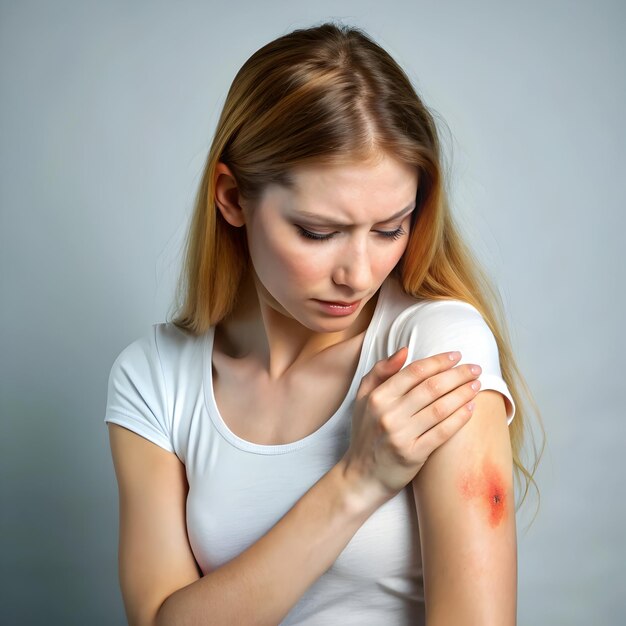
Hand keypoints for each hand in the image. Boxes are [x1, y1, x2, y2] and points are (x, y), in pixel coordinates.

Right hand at [340, 347, 481, 505]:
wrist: (362, 476)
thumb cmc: (366, 433)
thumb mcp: (363, 398)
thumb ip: (380, 371)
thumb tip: (405, 350)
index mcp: (378, 397)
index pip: (414, 372)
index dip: (438, 361)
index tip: (456, 355)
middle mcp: (388, 414)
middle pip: (431, 387)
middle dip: (457, 375)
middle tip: (475, 368)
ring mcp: (401, 436)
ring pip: (440, 408)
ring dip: (463, 394)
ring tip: (476, 385)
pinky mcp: (413, 455)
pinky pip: (442, 432)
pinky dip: (459, 418)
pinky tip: (471, 408)